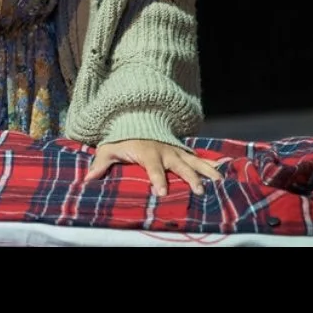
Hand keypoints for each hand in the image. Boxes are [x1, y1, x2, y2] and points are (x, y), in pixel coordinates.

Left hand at [85, 138, 224, 196]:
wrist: (136, 119)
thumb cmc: (121, 139)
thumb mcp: (108, 148)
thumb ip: (100, 163)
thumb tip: (88, 179)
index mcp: (147, 152)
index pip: (153, 168)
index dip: (157, 179)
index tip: (161, 192)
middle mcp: (165, 151)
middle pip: (179, 166)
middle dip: (190, 178)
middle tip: (199, 191)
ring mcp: (176, 151)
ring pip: (193, 161)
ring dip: (206, 171)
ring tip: (219, 182)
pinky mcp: (182, 152)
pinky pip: (198, 158)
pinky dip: (211, 164)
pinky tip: (224, 172)